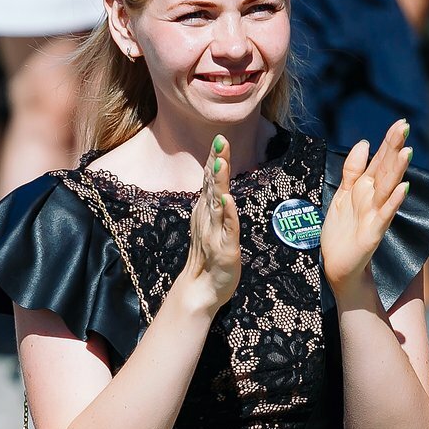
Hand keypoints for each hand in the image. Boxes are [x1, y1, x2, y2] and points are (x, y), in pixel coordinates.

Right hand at [177, 135, 240, 311]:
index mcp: (206, 211)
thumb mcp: (213, 225)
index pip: (211, 181)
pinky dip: (227, 214)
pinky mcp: (225, 248)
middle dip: (217, 162)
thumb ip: (214, 205)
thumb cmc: (209, 257)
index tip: (219, 139)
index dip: (214, 159)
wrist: (201, 289)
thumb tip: (217, 184)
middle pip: (212, 185)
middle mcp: (208, 217)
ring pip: (218, 202)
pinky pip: (228, 228)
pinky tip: (227, 200)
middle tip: (220, 140)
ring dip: (219, 182)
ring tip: (221, 162)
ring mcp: (215, 232)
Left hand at [321, 120, 413, 293]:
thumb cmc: (341, 231)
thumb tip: (364, 143)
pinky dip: (394, 201)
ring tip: (406, 152)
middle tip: (404, 127)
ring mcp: (375, 214)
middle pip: (385, 169)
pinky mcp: (374, 232)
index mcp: (365, 188)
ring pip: (387, 188)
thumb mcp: (342, 194)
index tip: (400, 122)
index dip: (388, 142)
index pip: (379, 160)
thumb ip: (352, 170)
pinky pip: (385, 214)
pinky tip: (403, 189)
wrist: (336, 265)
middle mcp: (373, 198)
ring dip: (397, 170)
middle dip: (394, 148)